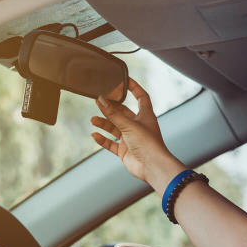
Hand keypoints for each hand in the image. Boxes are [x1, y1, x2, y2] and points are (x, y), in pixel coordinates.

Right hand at [90, 78, 184, 192]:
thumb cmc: (148, 144)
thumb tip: (101, 100)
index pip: (141, 97)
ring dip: (104, 123)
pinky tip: (94, 135)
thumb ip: (113, 114)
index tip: (123, 79)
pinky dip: (103, 140)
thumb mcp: (129, 125)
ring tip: (93, 119)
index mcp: (146, 116)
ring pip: (115, 128)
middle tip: (98, 101)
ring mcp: (131, 139)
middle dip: (110, 108)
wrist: (152, 167)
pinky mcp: (125, 151)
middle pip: (123, 113)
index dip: (134, 87)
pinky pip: (111, 144)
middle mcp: (139, 126)